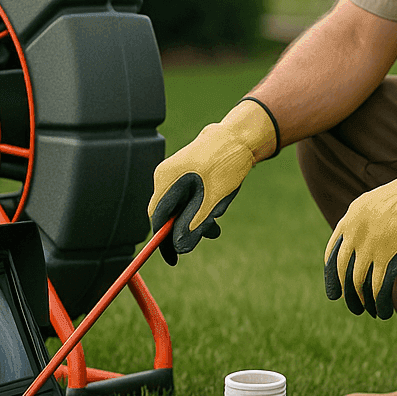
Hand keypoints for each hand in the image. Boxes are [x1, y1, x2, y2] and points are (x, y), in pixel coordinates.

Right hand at [148, 99, 277, 263]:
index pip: (157, 218)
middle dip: (187, 228)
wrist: (240, 136)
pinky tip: (217, 209)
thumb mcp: (213, 198)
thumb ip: (194, 223)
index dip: (163, 241)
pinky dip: (200, 208)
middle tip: (211, 233)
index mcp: (167, 179)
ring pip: (180, 207)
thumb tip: (179, 247)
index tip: (173, 259)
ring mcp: (174, 174)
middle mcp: (166, 176)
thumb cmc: (226, 162)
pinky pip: (187, 198)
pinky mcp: (185, 174)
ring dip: (197, 219)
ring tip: (218, 220)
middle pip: (168, 214)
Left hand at [323, 143, 396, 318]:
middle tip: (349, 304)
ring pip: (358, 283)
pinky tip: (383, 311)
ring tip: (367, 310)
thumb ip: (366, 222)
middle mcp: (355, 234)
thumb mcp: (377, 203)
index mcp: (350, 219)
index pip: (332, 252)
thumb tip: (363, 242)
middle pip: (342, 271)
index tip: (335, 286)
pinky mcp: (387, 260)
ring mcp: (370, 248)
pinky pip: (378, 289)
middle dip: (345, 292)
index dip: (331, 273)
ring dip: (362, 301)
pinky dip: (380, 303)